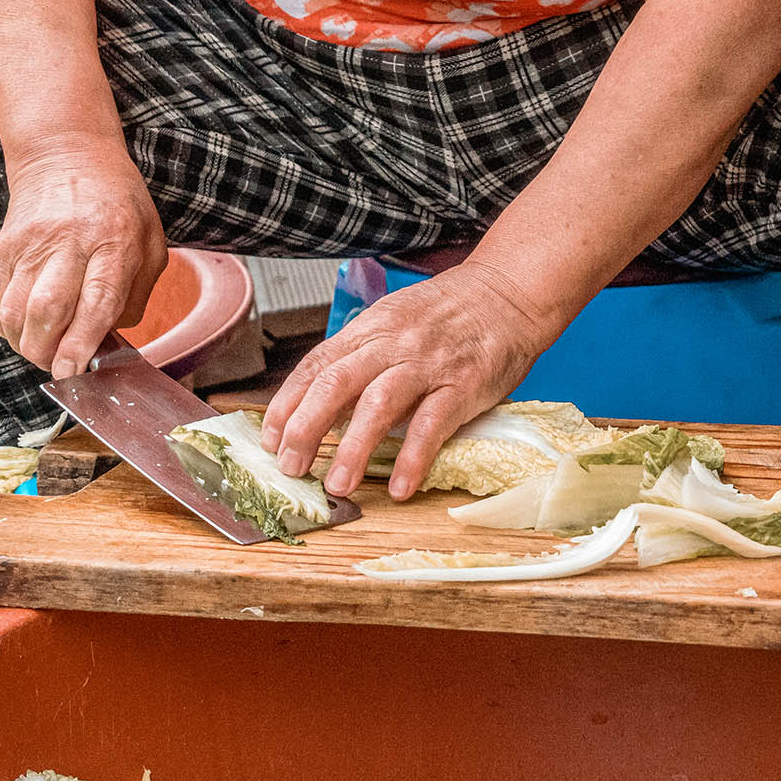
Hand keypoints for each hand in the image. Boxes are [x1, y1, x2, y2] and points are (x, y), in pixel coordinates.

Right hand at [0, 140, 167, 378]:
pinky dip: (8, 326)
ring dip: (26, 344)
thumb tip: (110, 340)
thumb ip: (137, 294)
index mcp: (114, 240)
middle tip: (59, 366)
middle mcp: (69, 241)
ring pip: (16, 310)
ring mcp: (32, 243)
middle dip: (48, 352)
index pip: (96, 300)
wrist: (67, 152)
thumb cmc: (117, 200)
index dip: (82, 342)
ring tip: (43, 349)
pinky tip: (25, 329)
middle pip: (47, 309)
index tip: (74, 370)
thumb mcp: (150, 240)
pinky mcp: (6, 245)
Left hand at [260, 262, 559, 500]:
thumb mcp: (396, 320)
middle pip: (336, 382)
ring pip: (378, 404)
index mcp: (371, 327)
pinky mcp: (464, 384)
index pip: (318, 364)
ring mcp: (428, 363)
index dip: (289, 402)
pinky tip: (399, 487)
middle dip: (306, 427)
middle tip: (291, 466)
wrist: (509, 293)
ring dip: (352, 448)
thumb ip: (362, 357)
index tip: (271, 437)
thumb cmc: (449, 314)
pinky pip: (433, 424)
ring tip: (337, 485)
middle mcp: (393, 342)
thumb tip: (322, 403)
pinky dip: (412, 457)